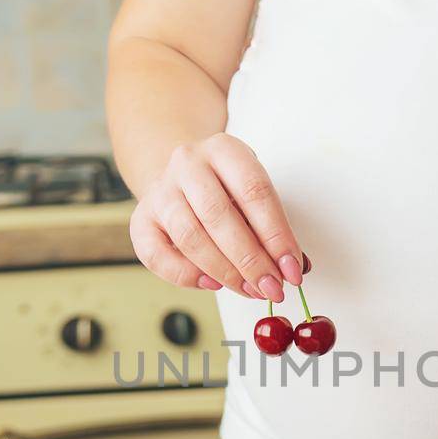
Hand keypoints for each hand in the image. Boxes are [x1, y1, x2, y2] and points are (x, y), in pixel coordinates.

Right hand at [130, 133, 305, 300]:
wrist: (180, 178)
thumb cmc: (225, 190)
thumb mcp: (253, 194)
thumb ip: (273, 229)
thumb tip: (296, 268)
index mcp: (223, 149)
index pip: (254, 191)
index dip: (277, 235)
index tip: (293, 269)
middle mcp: (187, 164)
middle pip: (219, 215)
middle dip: (251, 259)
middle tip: (272, 287)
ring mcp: (160, 191)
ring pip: (190, 236)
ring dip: (224, 271)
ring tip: (249, 289)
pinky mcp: (141, 219)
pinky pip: (157, 255)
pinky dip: (186, 275)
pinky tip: (212, 284)